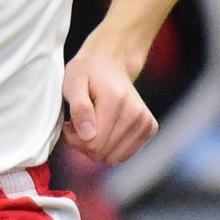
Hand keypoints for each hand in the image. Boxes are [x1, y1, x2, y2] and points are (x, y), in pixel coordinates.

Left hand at [61, 44, 156, 165]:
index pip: (93, 144)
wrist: (111, 62)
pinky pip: (125, 154)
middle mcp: (135, 112)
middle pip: (103, 153)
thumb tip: (88, 136)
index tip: (70, 123)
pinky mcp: (150, 127)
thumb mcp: (73, 83)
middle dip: (85, 143)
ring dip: (98, 147)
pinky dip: (112, 147)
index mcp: (116, 100)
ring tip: (93, 125)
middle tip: (80, 123)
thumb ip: (79, 108)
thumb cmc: (88, 73)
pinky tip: (106, 129)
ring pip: (114, 157)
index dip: (76, 138)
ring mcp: (145, 121)